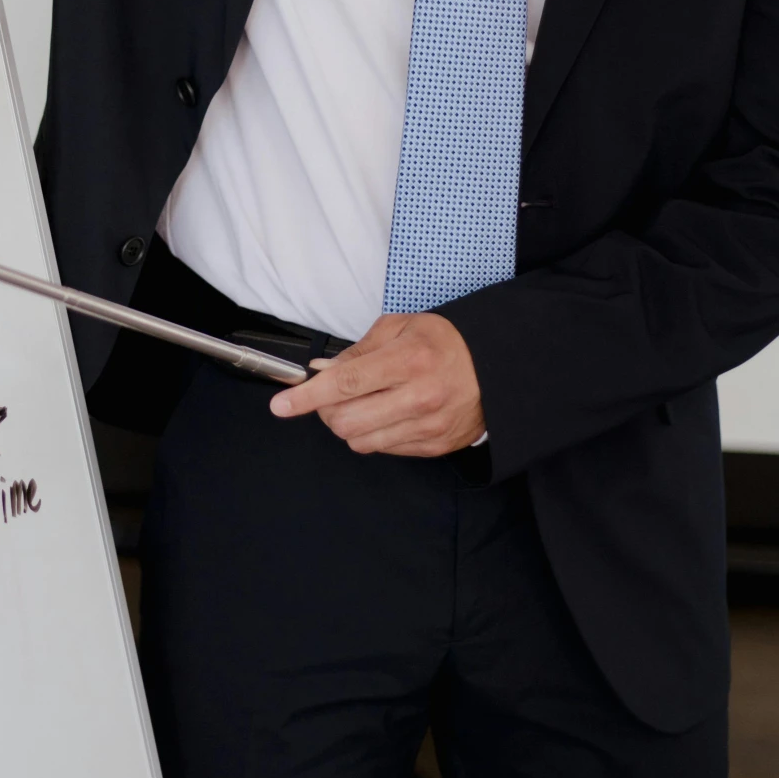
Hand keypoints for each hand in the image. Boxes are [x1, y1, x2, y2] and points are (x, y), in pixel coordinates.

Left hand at [269, 313, 484, 458]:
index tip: (281, 405)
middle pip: (346, 420)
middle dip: (325, 411)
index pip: (345, 384)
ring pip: (360, 441)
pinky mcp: (434, 446)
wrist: (497, 368)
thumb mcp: (400, 328)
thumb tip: (321, 371)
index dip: (307, 397)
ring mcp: (427, 426)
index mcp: (408, 360)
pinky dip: (373, 434)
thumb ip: (357, 351)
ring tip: (360, 404)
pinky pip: (383, 449)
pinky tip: (385, 414)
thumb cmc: (445, 342)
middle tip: (331, 395)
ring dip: (348, 425)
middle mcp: (419, 397)